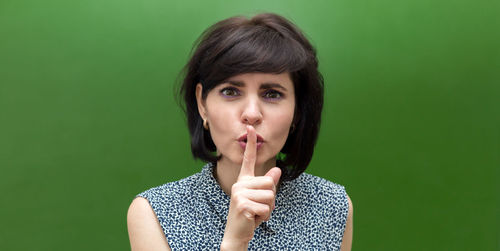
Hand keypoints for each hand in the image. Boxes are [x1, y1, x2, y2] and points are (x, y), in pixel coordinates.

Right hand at [221, 125, 280, 249]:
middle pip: (270, 182)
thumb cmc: (251, 214)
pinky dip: (264, 215)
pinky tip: (254, 218)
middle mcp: (240, 183)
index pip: (248, 159)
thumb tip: (277, 171)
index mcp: (244, 180)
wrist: (238, 233)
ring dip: (268, 208)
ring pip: (271, 195)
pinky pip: (266, 207)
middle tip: (259, 206)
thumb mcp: (263, 198)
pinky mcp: (242, 204)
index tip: (251, 128)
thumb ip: (269, 184)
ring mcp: (239, 193)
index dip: (251, 143)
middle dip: (271, 198)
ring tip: (256, 212)